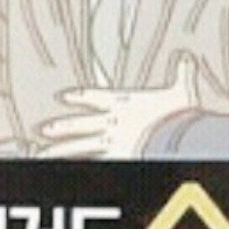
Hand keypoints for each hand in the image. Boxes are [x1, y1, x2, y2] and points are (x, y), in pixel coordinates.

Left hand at [36, 56, 198, 158]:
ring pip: (78, 147)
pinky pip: (91, 163)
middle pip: (81, 124)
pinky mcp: (116, 158)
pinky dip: (76, 167)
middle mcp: (113, 122)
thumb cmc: (177, 114)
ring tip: (41, 154)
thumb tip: (187, 57)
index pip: (95, 96)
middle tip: (43, 130)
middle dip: (62, 127)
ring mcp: (112, 141)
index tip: (63, 96)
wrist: (174, 135)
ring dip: (59, 150)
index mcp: (125, 102)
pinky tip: (61, 170)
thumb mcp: (182, 92)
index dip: (79, 96)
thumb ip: (183, 75)